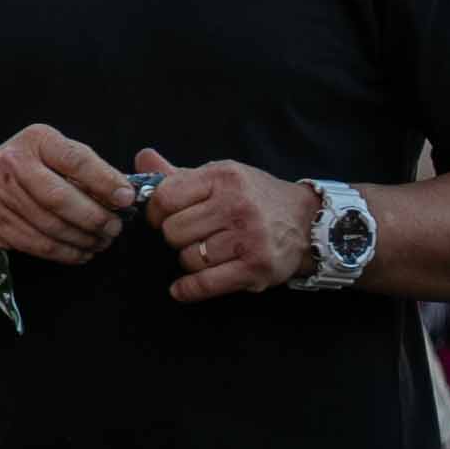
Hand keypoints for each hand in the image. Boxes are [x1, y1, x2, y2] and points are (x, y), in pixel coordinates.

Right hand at [0, 123, 136, 262]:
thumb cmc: (22, 166)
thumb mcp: (49, 151)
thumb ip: (83, 168)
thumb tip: (120, 193)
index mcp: (36, 141)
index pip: (75, 160)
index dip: (104, 181)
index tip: (126, 198)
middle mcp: (15, 165)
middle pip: (61, 198)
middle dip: (95, 218)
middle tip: (114, 228)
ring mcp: (2, 197)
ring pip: (52, 226)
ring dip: (83, 239)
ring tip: (101, 241)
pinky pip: (39, 245)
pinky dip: (66, 253)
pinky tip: (81, 251)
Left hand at [140, 148, 318, 303]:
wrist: (307, 221)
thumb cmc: (255, 197)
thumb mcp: (221, 177)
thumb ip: (178, 173)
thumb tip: (142, 159)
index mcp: (223, 178)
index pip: (165, 197)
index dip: (155, 212)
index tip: (161, 218)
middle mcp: (236, 206)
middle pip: (174, 231)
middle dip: (176, 236)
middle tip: (192, 235)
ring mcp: (248, 238)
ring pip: (188, 258)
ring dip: (190, 258)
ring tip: (208, 251)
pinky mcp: (257, 267)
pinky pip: (206, 283)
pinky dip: (188, 289)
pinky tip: (180, 288)